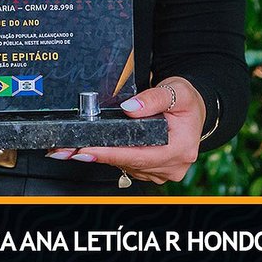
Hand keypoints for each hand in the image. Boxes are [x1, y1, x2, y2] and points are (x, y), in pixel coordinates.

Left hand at [45, 77, 204, 183]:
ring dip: (101, 157)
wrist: (194, 109)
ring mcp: (163, 171)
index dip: (110, 153)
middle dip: (96, 155)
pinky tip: (95, 149)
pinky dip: (111, 157)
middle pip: (128, 163)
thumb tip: (130, 108)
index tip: (86, 150)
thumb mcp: (176, 91)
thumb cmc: (186, 101)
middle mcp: (172, 165)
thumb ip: (153, 98)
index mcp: (180, 148)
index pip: (139, 155)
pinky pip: (129, 165)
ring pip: (126, 166)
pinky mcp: (153, 170)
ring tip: (72, 149)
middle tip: (67, 151)